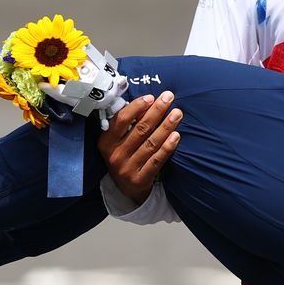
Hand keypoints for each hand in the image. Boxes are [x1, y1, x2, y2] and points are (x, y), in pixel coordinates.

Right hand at [97, 91, 182, 205]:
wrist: (125, 187)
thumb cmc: (123, 154)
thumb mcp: (116, 140)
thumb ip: (127, 123)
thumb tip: (147, 102)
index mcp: (106, 142)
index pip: (121, 120)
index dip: (137, 107)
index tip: (151, 97)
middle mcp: (115, 155)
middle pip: (140, 129)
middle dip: (156, 111)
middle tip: (169, 98)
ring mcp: (127, 168)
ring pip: (151, 143)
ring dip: (166, 126)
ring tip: (177, 114)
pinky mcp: (140, 179)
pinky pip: (157, 160)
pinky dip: (167, 147)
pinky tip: (176, 135)